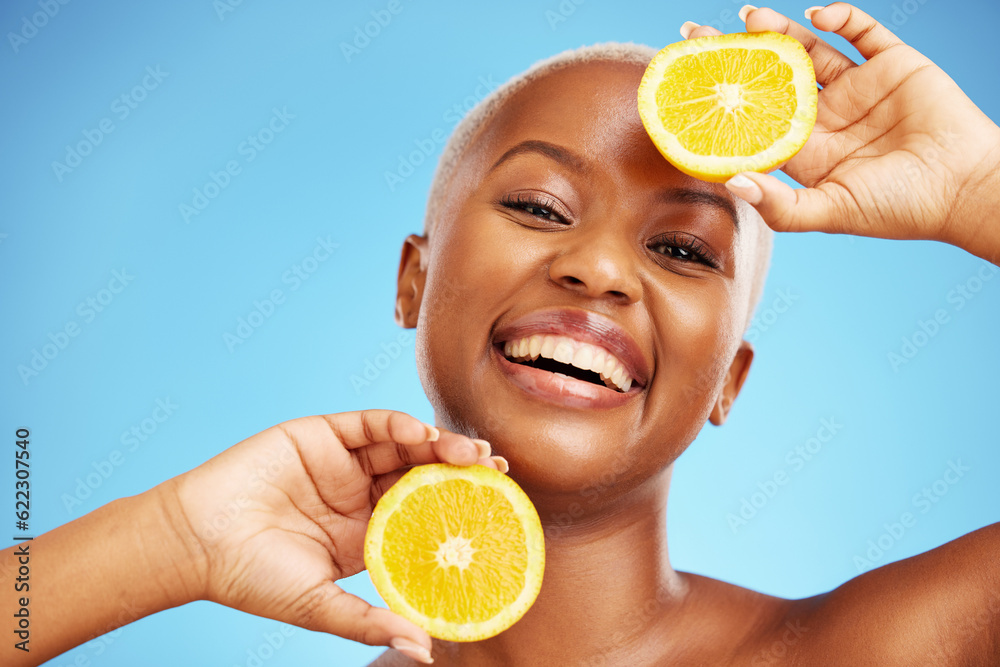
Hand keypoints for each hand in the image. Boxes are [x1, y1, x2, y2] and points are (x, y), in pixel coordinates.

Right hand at [166, 410, 503, 663]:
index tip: (499, 508)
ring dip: (438, 445)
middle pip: (422, 474)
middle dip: (461, 470)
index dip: (460, 508)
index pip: (424, 514)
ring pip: (402, 445)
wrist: (194, 542)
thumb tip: (426, 651)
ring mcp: (342, 463)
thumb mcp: (319, 607)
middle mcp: (360, 494)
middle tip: (499, 470)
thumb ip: (370, 622)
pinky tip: (420, 433)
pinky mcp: (321, 434)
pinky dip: (396, 425)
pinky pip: (367, 425)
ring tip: (470, 452)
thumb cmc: (251, 578)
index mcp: (366, 532)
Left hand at [685, 3, 999, 260]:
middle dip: (738, 57)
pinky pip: (863, 32)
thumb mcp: (830, 212)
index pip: (754, 119)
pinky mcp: (893, 65)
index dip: (723, 101)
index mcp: (808, 151)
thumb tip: (732, 182)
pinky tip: (815, 17)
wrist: (964, 190)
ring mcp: (859, 88)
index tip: (689, 84)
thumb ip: (780, 205)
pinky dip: (841, 19)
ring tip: (749, 17)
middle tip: (698, 37)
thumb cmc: (898, 209)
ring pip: (810, 51)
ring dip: (780, 32)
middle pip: (772, 78)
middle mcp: (827, 116)